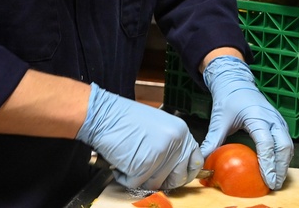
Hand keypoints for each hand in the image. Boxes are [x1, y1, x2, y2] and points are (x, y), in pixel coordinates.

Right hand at [76, 83, 202, 190]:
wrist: (103, 115)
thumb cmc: (125, 119)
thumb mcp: (159, 125)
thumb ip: (172, 144)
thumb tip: (178, 166)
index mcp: (180, 131)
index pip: (195, 160)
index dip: (186, 172)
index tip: (177, 176)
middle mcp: (175, 143)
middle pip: (178, 177)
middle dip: (163, 180)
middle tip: (149, 173)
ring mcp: (161, 155)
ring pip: (157, 183)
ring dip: (141, 178)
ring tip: (130, 162)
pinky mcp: (144, 166)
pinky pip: (137, 184)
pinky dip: (126, 178)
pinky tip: (121, 164)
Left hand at [200, 55, 292, 189]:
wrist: (236, 83)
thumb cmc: (228, 99)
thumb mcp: (219, 121)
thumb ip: (212, 141)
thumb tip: (202, 161)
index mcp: (257, 116)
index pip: (266, 142)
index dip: (268, 162)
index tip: (267, 179)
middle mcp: (271, 118)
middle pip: (283, 146)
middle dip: (280, 167)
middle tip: (273, 185)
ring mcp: (278, 120)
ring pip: (288, 145)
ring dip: (284, 164)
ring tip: (275, 180)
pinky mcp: (279, 123)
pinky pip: (286, 142)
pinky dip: (284, 156)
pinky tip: (277, 168)